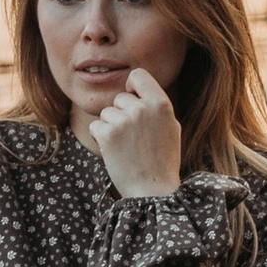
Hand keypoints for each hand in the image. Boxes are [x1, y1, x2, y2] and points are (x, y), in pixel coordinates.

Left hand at [88, 65, 182, 198]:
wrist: (153, 190)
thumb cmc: (162, 161)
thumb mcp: (171, 127)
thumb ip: (155, 106)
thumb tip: (139, 90)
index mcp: (160, 103)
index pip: (138, 75)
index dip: (131, 86)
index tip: (132, 98)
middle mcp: (141, 108)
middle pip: (120, 98)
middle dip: (122, 114)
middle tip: (133, 139)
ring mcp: (123, 120)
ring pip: (106, 114)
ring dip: (111, 128)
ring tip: (126, 148)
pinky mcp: (107, 134)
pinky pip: (96, 126)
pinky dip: (100, 138)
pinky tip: (114, 152)